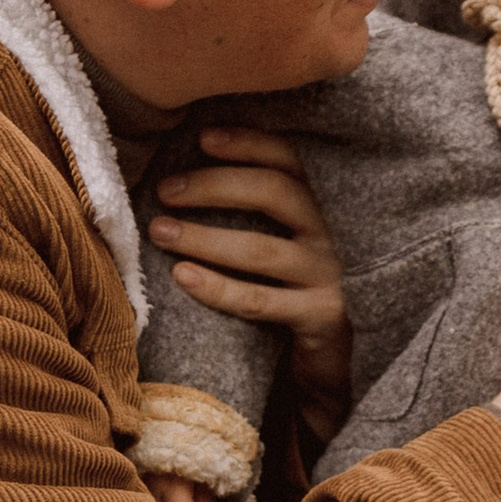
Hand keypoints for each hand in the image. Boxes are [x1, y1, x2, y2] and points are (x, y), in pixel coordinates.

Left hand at [148, 129, 351, 442]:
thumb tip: (186, 176)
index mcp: (323, 208)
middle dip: (214, 186)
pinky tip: (183, 276)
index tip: (202, 139)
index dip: (248, 144)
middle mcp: (332, 236)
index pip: (289, 161)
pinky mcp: (323, 318)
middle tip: (165, 191)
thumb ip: (260, 212)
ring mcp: (330, 277)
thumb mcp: (289, 246)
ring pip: (260, 249)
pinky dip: (217, 288)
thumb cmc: (298, 294)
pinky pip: (259, 301)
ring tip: (159, 231)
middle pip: (275, 193)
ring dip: (204, 236)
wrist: (341, 362)